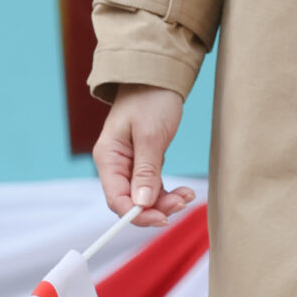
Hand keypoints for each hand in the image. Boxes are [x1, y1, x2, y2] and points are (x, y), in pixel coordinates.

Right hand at [94, 85, 195, 224]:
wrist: (157, 77)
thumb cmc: (150, 99)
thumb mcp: (150, 135)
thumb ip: (145, 170)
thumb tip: (141, 203)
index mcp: (108, 158)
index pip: (116, 199)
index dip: (136, 214)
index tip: (162, 218)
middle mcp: (116, 165)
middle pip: (131, 201)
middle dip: (156, 208)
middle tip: (182, 203)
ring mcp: (130, 165)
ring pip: (145, 197)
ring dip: (166, 201)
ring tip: (188, 195)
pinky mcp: (145, 163)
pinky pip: (153, 187)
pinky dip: (168, 193)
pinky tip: (184, 191)